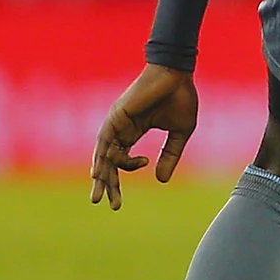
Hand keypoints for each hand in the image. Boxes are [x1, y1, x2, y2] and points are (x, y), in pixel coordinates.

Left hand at [91, 64, 198, 209]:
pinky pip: (105, 141)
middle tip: (109, 205)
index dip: (121, 180)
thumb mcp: (180, 133)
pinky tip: (98, 173)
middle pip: (109, 162)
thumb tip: (161, 180)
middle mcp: (120, 129)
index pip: (122, 161)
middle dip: (108, 185)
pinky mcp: (117, 117)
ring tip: (98, 195)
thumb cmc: (181, 97)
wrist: (177, 74)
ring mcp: (116, 123)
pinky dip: (101, 157)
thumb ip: (170, 155)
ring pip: (104, 155)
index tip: (131, 189)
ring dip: (101, 176)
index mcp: (134, 132)